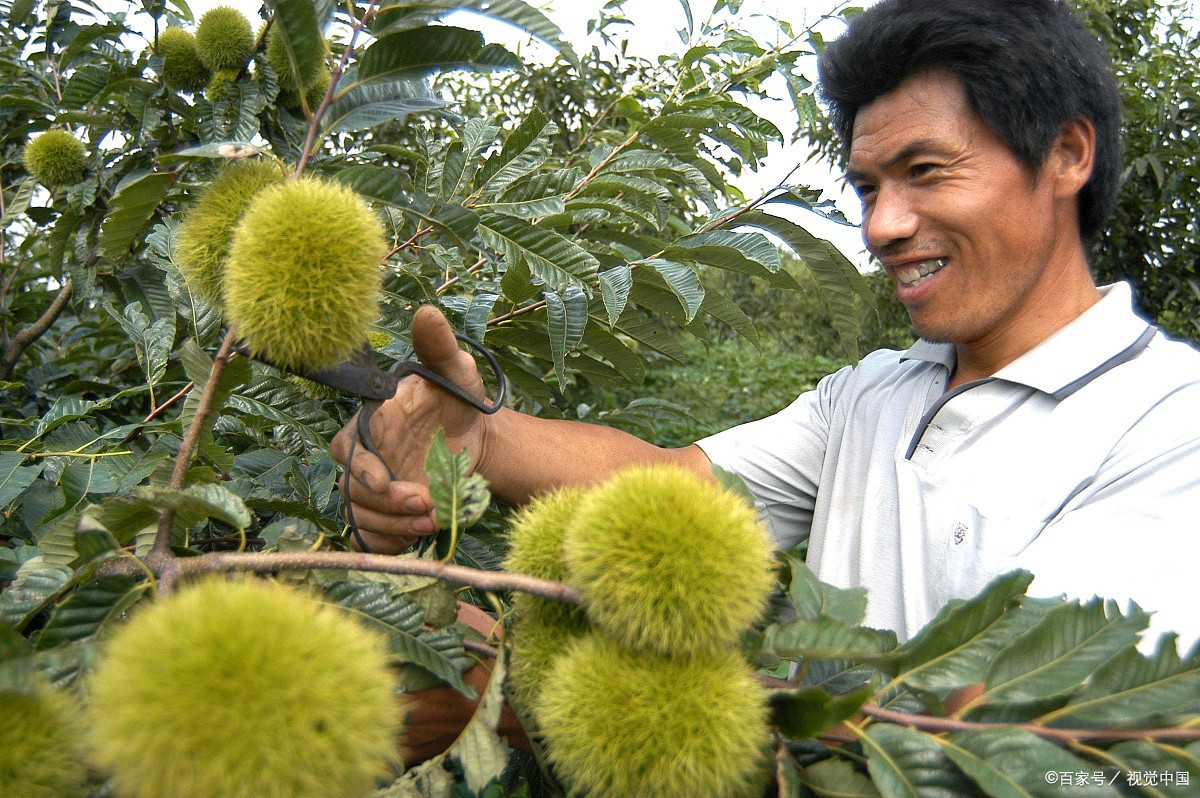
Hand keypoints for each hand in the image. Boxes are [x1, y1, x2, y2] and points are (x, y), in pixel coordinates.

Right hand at [330, 306, 489, 552]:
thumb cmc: (459, 400)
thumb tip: (427, 312)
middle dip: (387, 505)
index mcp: (370, 424)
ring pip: (363, 518)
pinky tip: (413, 541)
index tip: (391, 481)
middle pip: (353, 491)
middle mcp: (366, 459)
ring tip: (432, 523)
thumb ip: (438, 347)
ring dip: (393, 527)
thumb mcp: (456, 370)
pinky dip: (385, 545)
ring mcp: (374, 490)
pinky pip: (369, 539)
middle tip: (426, 507)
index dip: (364, 469)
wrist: (479, 439)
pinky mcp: (386, 515)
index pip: (348, 450)